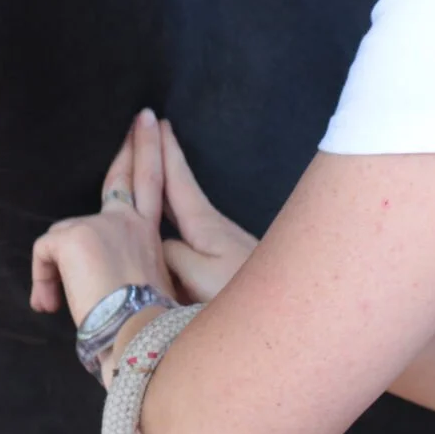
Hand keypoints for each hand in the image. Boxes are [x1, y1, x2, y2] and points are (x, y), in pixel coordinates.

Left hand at [30, 109, 174, 325]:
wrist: (137, 338)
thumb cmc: (137, 328)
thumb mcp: (136, 291)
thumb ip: (120, 269)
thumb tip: (89, 278)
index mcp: (147, 237)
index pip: (151, 188)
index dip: (152, 157)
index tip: (157, 130)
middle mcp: (130, 223)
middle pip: (131, 173)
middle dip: (140, 143)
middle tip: (145, 116)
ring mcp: (104, 224)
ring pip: (61, 236)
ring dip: (52, 269)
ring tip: (54, 300)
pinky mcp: (75, 235)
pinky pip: (42, 253)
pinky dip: (41, 279)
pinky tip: (49, 302)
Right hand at [150, 116, 258, 303]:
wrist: (286, 313)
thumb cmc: (241, 296)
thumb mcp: (198, 278)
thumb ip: (171, 255)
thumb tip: (156, 243)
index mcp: (204, 225)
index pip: (176, 179)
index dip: (162, 151)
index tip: (151, 120)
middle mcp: (212, 226)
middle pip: (180, 182)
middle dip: (163, 155)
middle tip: (149, 124)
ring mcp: (220, 241)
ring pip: (184, 202)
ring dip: (168, 179)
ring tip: (155, 162)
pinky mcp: (225, 258)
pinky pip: (188, 222)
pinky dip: (174, 205)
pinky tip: (172, 217)